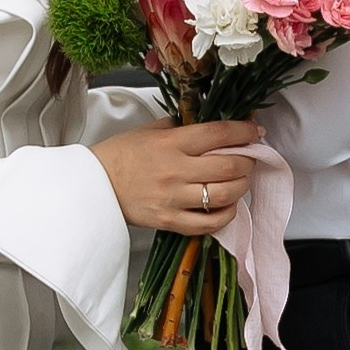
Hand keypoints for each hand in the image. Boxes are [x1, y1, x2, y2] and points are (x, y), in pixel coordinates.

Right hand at [92, 118, 258, 234]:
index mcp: (171, 143)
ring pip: (225, 194)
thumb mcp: (150, 130)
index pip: (219, 134)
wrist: (94, 186)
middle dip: (248, 160)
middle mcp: (176, 170)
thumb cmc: (121, 156)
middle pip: (230, 165)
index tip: (256, 132)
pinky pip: (210, 223)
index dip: (245, 132)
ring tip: (240, 181)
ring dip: (242, 186)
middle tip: (249, 158)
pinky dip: (227, 214)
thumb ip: (181, 127)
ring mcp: (174, 198)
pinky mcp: (171, 221)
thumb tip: (210, 127)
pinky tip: (228, 206)